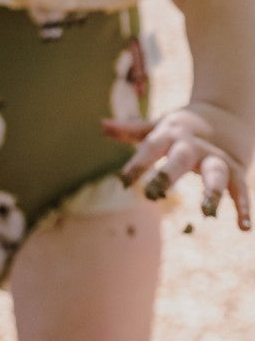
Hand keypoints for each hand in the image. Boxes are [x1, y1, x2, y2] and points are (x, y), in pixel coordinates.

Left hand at [102, 102, 251, 230]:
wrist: (225, 114)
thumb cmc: (182, 126)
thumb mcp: (158, 126)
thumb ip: (131, 130)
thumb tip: (101, 125)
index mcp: (170, 134)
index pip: (150, 149)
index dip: (137, 165)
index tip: (123, 182)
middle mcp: (193, 146)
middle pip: (179, 160)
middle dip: (167, 176)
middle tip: (153, 195)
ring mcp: (215, 158)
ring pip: (215, 174)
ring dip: (212, 192)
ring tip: (208, 213)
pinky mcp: (235, 171)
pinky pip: (240, 190)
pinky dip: (243, 208)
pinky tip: (243, 227)